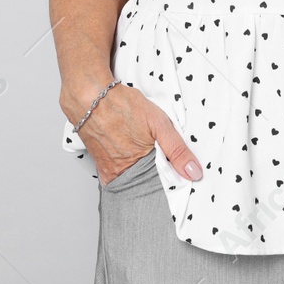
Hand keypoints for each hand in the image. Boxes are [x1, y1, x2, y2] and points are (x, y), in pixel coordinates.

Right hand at [72, 82, 205, 184]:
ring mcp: (109, 171)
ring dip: (141, 174)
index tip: (180, 176)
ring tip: (145, 156)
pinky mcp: (100, 165)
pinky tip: (131, 158)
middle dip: (156, 179)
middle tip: (162, 164)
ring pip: (132, 180)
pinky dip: (127, 171)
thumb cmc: (122, 106)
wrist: (89, 97)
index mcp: (139, 167)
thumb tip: (194, 172)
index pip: (162, 186)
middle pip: (145, 185)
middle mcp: (121, 174)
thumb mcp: (158, 123)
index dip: (172, 180)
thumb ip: (177, 149)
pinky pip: (117, 176)